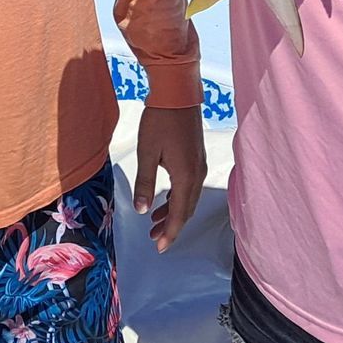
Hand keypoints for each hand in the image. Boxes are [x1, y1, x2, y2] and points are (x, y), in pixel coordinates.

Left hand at [132, 104, 206, 251]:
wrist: (177, 93)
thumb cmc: (160, 120)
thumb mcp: (147, 152)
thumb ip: (145, 183)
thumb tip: (143, 211)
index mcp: (186, 177)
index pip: (179, 214)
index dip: (170, 233)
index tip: (159, 248)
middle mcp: (197, 175)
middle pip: (186, 210)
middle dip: (171, 226)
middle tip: (154, 239)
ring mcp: (199, 166)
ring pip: (188, 199)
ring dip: (173, 213)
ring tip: (155, 223)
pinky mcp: (196, 158)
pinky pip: (190, 187)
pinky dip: (178, 199)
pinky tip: (165, 200)